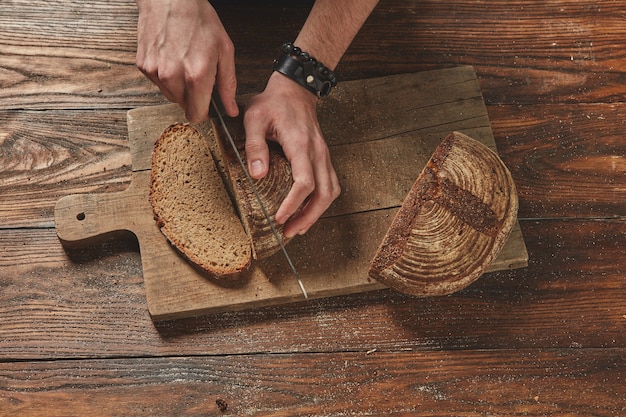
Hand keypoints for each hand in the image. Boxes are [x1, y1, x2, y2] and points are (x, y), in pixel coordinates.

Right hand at [135, 0, 238, 121]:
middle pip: (183, 106)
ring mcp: (155, 72)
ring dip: (178, 87)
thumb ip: (228, 85)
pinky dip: (165, 76)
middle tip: (197, 75)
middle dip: (192, 97)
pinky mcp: (144, 66)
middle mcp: (173, 77)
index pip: (197, 115)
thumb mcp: (224, 51)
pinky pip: (158, 83)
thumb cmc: (198, 20)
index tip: (207, 105)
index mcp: (197, 75)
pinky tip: (172, 58)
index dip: (204, 112)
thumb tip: (230, 110)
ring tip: (184, 63)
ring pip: (170, 96)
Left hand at [244, 73, 340, 237]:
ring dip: (317, 213)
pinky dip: (321, 202)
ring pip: (331, 191)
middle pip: (324, 194)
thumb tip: (258, 175)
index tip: (280, 218)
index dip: (293, 204)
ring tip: (299, 227)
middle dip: (308, 217)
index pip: (304, 182)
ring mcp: (324, 155)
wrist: (296, 89)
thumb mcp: (254, 118)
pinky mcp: (324, 158)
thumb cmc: (273, 103)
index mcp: (301, 144)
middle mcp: (318, 153)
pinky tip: (307, 210)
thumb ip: (255, 146)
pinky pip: (330, 184)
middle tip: (290, 232)